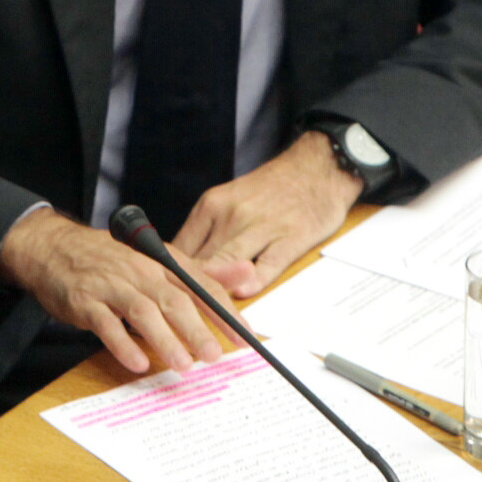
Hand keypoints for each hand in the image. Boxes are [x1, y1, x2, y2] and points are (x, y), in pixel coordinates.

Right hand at [0, 208, 233, 375]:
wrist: (54, 248)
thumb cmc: (112, 259)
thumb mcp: (158, 258)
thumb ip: (202, 270)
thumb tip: (247, 272)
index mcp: (161, 259)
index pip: (200, 283)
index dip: (224, 310)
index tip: (245, 338)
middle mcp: (138, 269)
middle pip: (173, 298)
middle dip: (197, 328)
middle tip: (215, 357)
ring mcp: (110, 285)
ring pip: (143, 311)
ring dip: (164, 340)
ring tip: (183, 365)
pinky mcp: (85, 301)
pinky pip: (105, 324)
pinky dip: (122, 344)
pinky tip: (137, 363)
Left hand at [172, 132, 361, 301]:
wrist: (316, 166)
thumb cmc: (270, 189)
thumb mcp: (228, 199)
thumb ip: (208, 230)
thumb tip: (180, 262)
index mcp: (212, 205)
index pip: (180, 248)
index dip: (170, 275)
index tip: (165, 295)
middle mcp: (232, 215)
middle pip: (200, 260)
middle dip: (188, 289)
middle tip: (178, 315)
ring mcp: (262, 227)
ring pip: (227, 262)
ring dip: (215, 288)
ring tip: (203, 313)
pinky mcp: (291, 238)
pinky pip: (268, 263)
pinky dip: (254, 280)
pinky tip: (244, 293)